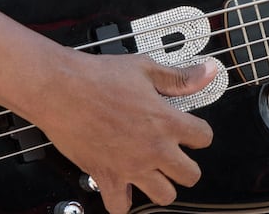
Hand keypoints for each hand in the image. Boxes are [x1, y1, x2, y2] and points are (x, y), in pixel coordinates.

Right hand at [24, 52, 215, 213]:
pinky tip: (123, 186)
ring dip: (161, 186)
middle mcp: (153, 149)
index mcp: (166, 121)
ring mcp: (131, 166)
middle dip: (186, 165)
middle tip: (174, 155)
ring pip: (164, 196)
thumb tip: (207, 72)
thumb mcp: (145, 69)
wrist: (60, 89)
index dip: (199, 133)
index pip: (204, 138)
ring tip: (153, 172)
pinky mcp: (106, 177)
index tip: (191, 131)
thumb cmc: (97, 77)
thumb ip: (179, 77)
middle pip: (190, 175)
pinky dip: (122, 201)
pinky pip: (120, 207)